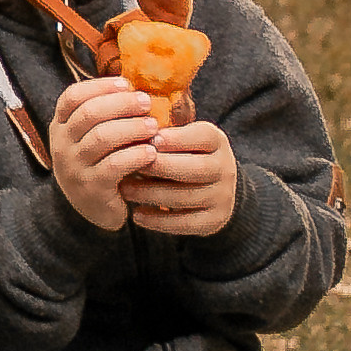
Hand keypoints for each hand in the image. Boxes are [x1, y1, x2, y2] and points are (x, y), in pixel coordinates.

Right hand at [48, 74, 161, 231]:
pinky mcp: (90, 188)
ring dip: (132, 128)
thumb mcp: (93, 136)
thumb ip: (106, 114)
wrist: (91, 209)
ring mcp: (73, 167)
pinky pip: (114, 166)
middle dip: (122, 104)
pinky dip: (135, 156)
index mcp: (61, 126)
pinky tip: (151, 152)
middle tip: (147, 102)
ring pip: (102, 138)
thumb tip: (138, 86)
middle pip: (89, 113)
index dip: (100, 86)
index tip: (126, 84)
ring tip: (154, 127)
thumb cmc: (100, 163)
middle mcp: (62, 145)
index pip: (73, 96)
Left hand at [123, 111, 239, 238]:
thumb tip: (130, 128)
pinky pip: (184, 223)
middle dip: (158, 167)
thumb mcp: (183, 138)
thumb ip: (163, 134)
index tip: (149, 139)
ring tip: (125, 190)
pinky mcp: (214, 220)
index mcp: (217, 141)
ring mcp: (222, 196)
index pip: (202, 136)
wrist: (214, 189)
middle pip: (194, 168)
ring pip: (185, 197)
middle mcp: (225, 168)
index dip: (176, 138)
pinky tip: (136, 215)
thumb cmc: (185, 156)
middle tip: (127, 165)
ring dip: (150, 194)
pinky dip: (157, 220)